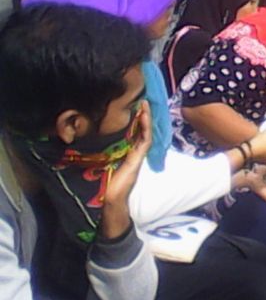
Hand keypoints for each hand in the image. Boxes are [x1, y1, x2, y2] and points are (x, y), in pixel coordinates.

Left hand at [100, 102, 151, 238]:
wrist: (109, 198)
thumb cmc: (103, 182)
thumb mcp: (101, 160)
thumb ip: (100, 150)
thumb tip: (85, 135)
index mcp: (126, 152)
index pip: (134, 132)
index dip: (136, 120)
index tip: (135, 106)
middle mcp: (134, 152)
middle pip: (142, 130)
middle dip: (143, 116)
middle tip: (143, 101)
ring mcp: (137, 155)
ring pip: (145, 133)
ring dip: (146, 118)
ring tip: (145, 105)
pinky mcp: (138, 158)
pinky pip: (145, 140)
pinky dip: (145, 128)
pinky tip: (144, 117)